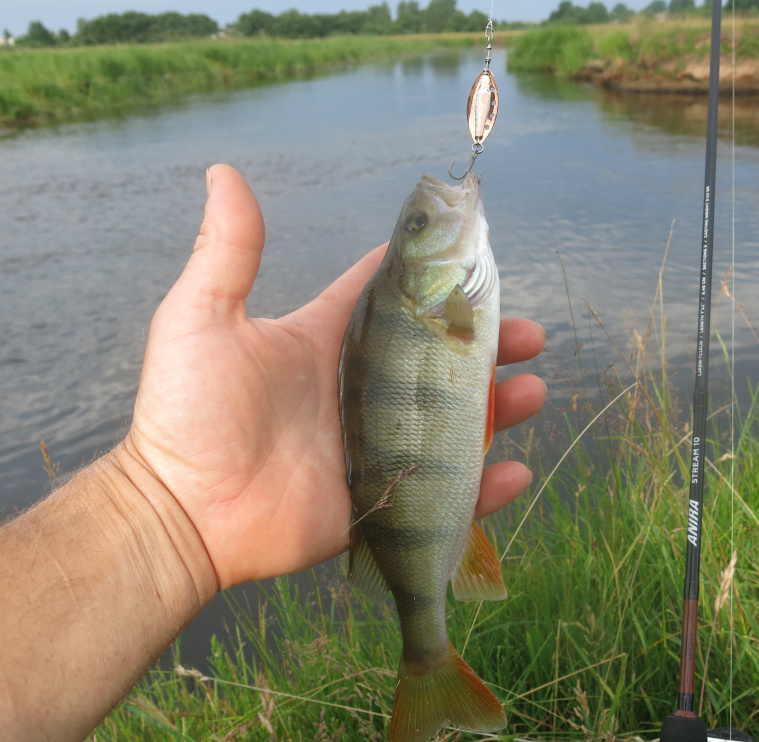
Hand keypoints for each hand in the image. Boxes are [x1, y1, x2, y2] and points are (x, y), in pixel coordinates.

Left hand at [121, 164, 545, 590]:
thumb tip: (223, 171)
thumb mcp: (203, 318)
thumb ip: (229, 250)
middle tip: (526, 336)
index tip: (475, 257)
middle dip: (488, 343)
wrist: (184, 512)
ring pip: (457, 421)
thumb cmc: (190, 412)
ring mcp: (379, 446)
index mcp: (329, 342)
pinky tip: (515, 469)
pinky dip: (487, 485)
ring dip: (502, 406)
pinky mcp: (385, 497)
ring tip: (533, 392)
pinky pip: (448, 491)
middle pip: (440, 358)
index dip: (431, 278)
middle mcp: (362, 390)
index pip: (390, 299)